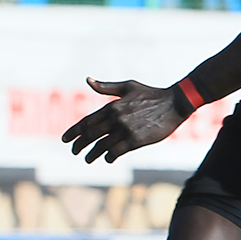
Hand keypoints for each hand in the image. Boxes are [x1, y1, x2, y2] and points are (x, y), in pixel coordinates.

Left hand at [60, 77, 189, 163]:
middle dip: (80, 145)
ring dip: (93, 154)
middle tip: (74, 151)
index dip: (74, 132)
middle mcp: (116, 118)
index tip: (65, 140)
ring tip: (87, 159)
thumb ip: (106, 87)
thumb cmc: (151, 94)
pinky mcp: (136, 140)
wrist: (175, 103)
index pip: (87, 122)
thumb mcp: (128, 86)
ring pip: (102, 146)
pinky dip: (110, 156)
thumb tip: (88, 80)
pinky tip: (107, 158)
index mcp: (112, 106)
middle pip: (91, 135)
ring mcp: (126, 130)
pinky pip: (117, 151)